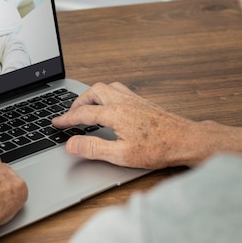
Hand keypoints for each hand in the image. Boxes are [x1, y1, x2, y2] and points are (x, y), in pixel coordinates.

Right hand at [52, 82, 204, 169]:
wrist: (186, 140)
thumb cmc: (158, 149)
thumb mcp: (121, 155)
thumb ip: (93, 148)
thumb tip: (71, 145)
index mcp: (115, 113)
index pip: (83, 113)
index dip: (66, 119)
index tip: (55, 123)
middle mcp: (123, 101)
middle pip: (94, 92)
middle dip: (78, 101)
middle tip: (71, 114)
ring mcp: (134, 99)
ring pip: (107, 87)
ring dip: (93, 95)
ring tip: (87, 106)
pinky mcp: (143, 102)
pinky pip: (119, 90)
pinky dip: (107, 94)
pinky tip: (111, 105)